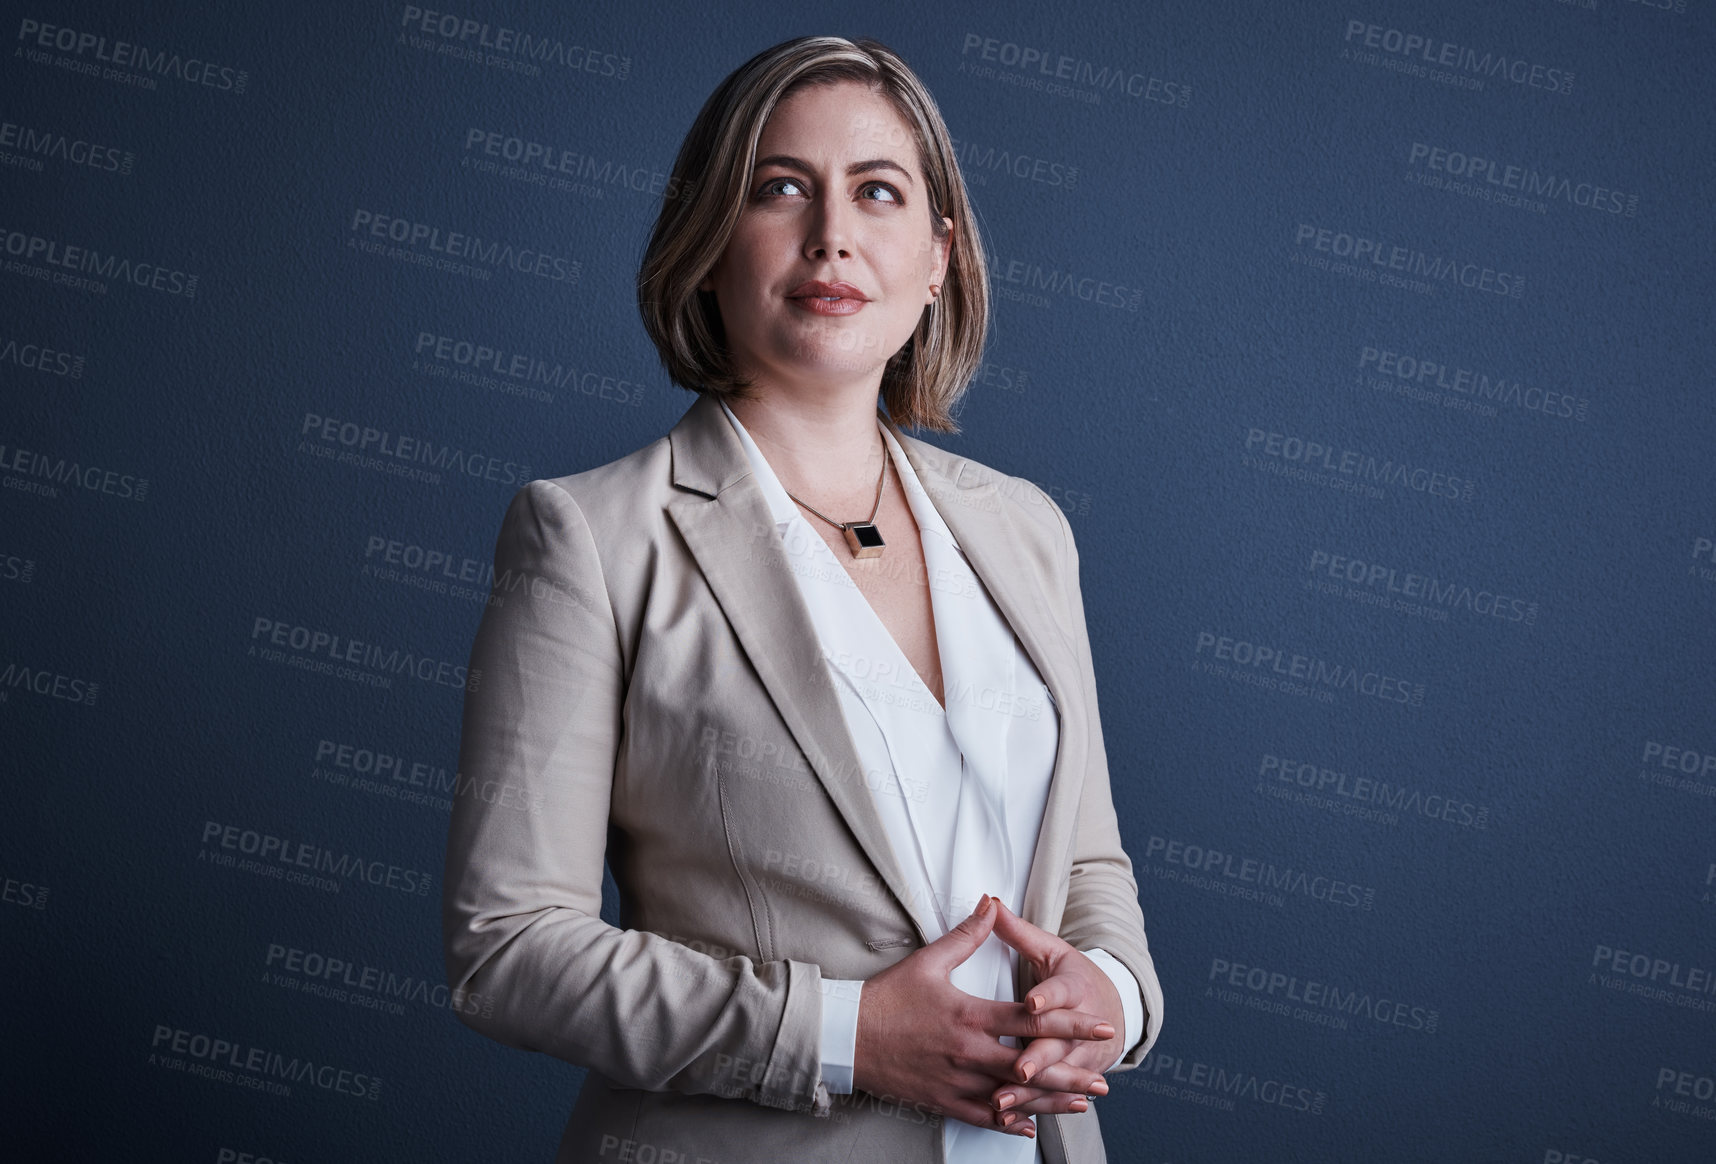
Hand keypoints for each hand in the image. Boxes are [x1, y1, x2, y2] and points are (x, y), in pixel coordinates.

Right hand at [852, 894, 1116, 1136]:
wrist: (846, 1037)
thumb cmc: (886, 998)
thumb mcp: (928, 961)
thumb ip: (966, 936)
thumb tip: (991, 905)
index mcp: (969, 1015)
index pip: (1030, 1020)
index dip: (1069, 1022)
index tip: (1099, 1024)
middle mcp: (968, 1052)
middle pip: (1030, 1065)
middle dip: (1070, 1072)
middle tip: (1104, 1077)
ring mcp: (955, 1080)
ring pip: (1012, 1097)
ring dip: (1049, 1100)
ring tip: (1081, 1101)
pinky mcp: (941, 1099)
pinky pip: (981, 1117)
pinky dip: (1008, 1123)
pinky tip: (1030, 1127)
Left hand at [984, 900, 1125, 1117]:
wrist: (1116, 1010)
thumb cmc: (1073, 977)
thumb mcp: (1052, 950)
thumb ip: (1019, 932)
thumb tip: (990, 902)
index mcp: (1074, 986)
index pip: (1061, 992)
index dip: (1047, 998)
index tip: (1031, 1003)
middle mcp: (1082, 1024)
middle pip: (1058, 1042)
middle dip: (1038, 1058)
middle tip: (1017, 1069)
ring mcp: (1081, 1055)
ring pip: (1055, 1077)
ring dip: (1031, 1092)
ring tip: (1002, 1102)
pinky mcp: (1076, 1077)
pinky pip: (1053, 1096)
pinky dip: (1033, 1108)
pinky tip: (1010, 1119)